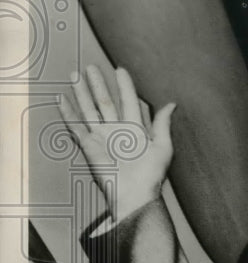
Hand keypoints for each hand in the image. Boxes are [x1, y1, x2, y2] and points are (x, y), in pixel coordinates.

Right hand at [58, 65, 176, 222]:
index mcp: (135, 129)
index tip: (120, 70)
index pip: (129, 101)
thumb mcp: (163, 147)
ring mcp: (101, 137)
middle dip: (98, 84)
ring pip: (89, 109)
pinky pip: (76, 126)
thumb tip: (172, 104)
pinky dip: (67, 113)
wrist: (133, 195)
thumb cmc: (151, 175)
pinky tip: (61, 99)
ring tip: (74, 75)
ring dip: (82, 93)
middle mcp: (117, 131)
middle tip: (91, 67)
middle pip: (106, 102)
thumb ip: (163, 124)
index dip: (125, 86)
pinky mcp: (89, 146)